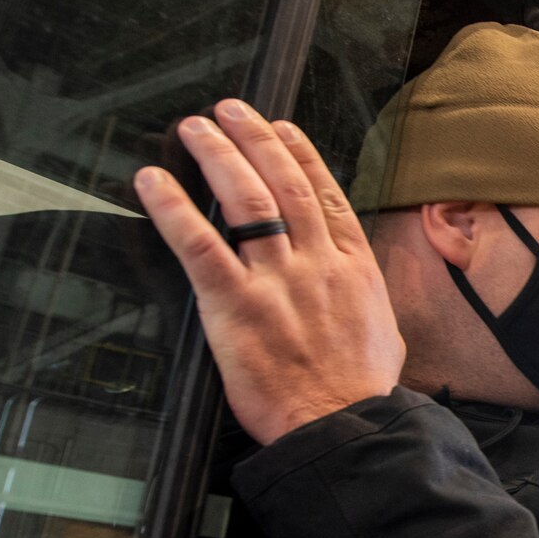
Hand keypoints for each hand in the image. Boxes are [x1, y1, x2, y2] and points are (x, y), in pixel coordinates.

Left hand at [134, 100, 405, 444]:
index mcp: (353, 270)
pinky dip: (173, 208)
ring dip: (217, 155)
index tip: (283, 129)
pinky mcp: (235, 306)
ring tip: (195, 129)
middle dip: (254, 138)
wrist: (343, 427)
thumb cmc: (361, 392)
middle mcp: (316, 264)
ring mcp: (276, 282)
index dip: (301, 154)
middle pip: (284, 183)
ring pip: (245, 200)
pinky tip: (153, 184)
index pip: (326, 194)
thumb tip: (359, 292)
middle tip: (230, 110)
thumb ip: (365, 302)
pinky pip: (199, 245)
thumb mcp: (385, 334)